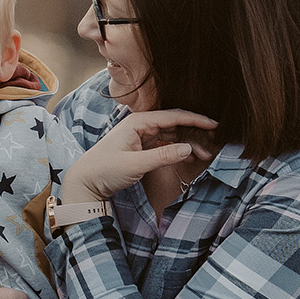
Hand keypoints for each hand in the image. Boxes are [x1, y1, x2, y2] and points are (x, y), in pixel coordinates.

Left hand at [59, 109, 217, 203]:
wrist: (85, 182)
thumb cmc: (105, 170)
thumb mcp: (135, 164)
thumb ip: (163, 156)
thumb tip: (188, 149)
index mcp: (138, 122)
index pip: (173, 116)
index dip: (195, 120)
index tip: (214, 124)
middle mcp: (141, 125)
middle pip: (175, 124)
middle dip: (194, 133)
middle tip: (213, 142)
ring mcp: (141, 136)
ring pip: (172, 135)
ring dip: (188, 143)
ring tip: (205, 153)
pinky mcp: (141, 147)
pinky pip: (165, 144)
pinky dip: (177, 150)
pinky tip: (189, 156)